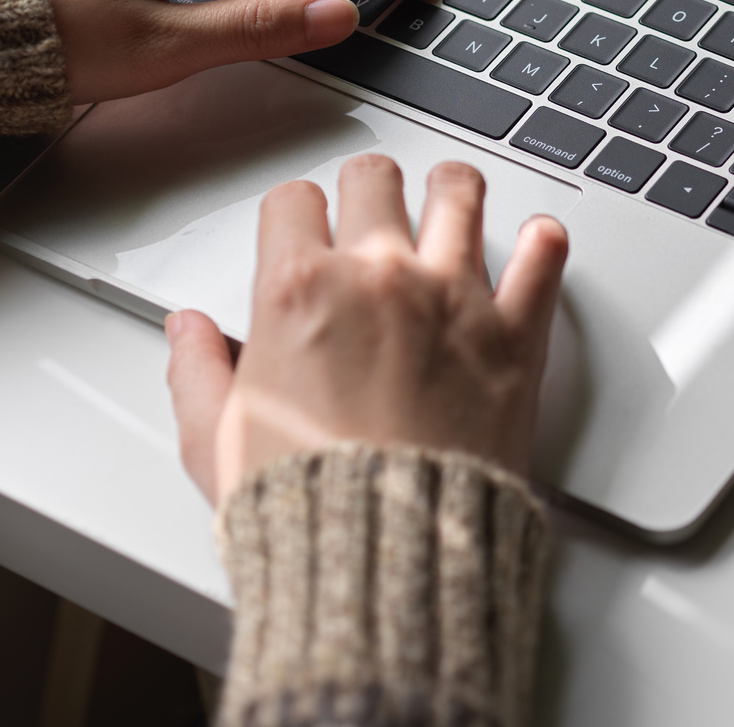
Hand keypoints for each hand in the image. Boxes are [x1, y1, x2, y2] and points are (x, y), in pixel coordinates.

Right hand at [163, 156, 569, 503]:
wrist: (391, 553)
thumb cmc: (311, 506)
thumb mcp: (217, 442)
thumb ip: (199, 372)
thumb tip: (190, 333)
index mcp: (298, 291)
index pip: (292, 201)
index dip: (296, 214)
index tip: (304, 228)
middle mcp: (378, 277)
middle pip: (375, 179)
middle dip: (368, 188)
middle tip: (373, 206)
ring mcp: (453, 299)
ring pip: (460, 192)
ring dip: (452, 189)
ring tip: (450, 195)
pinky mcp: (514, 336)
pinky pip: (542, 258)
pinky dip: (542, 243)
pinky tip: (536, 239)